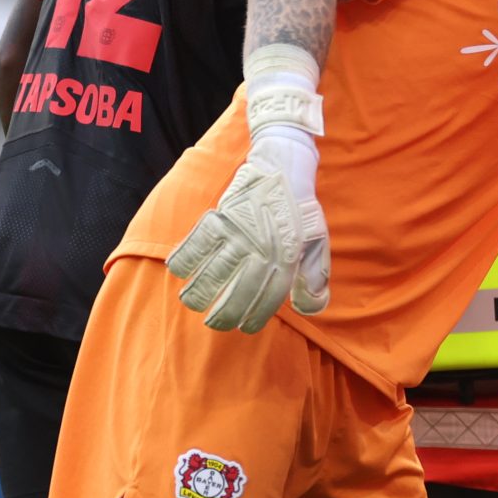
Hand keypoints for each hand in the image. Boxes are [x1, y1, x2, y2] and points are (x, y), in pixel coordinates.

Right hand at [165, 157, 328, 331]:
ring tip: (192, 303)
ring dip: (199, 291)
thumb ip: (315, 278)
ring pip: (214, 270)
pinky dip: (185, 257)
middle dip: (224, 312)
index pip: (269, 297)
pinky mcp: (220, 216)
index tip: (244, 327)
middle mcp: (262, 248)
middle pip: (238, 290)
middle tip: (215, 324)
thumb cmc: (300, 212)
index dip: (256, 316)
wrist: (283, 170)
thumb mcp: (318, 244)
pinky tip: (178, 272)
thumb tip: (309, 309)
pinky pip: (197, 241)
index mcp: (288, 257)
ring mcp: (239, 232)